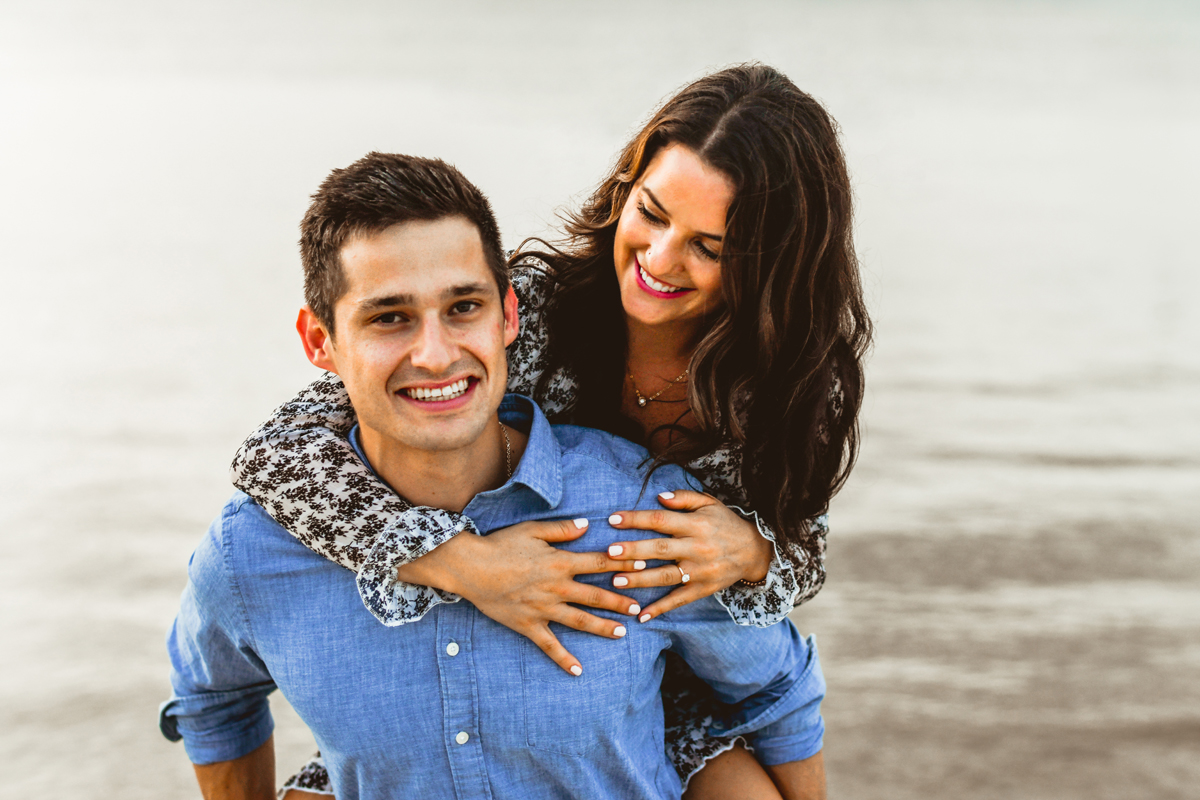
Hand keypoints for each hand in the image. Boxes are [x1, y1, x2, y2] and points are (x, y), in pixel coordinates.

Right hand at [398, 519, 642, 675]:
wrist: (471, 568)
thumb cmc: (501, 545)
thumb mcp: (533, 530)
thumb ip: (562, 530)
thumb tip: (588, 525)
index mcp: (560, 563)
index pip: (599, 563)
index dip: (622, 564)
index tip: (643, 568)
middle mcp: (557, 588)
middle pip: (595, 596)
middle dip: (620, 602)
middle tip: (639, 609)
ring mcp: (544, 609)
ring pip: (580, 621)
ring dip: (602, 627)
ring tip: (622, 633)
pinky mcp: (529, 625)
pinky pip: (550, 646)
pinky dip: (564, 659)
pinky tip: (578, 671)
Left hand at [605, 490, 773, 622]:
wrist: (755, 551)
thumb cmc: (725, 523)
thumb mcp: (709, 503)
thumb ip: (683, 499)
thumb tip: (658, 497)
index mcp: (696, 524)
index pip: (661, 520)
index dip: (636, 519)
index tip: (612, 519)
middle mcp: (697, 548)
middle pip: (660, 549)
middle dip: (633, 551)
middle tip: (609, 552)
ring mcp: (700, 571)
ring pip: (666, 576)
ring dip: (640, 580)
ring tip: (616, 581)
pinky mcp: (702, 589)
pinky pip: (679, 600)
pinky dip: (661, 609)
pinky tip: (641, 616)